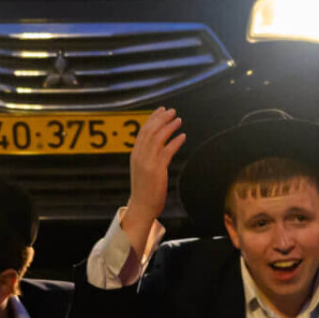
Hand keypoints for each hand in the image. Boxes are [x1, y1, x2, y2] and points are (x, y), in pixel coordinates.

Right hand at [123, 107, 183, 256]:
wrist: (142, 207)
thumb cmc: (145, 189)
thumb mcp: (144, 169)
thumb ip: (148, 156)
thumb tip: (159, 145)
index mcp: (135, 154)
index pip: (143, 131)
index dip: (153, 119)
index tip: (162, 110)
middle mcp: (139, 156)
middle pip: (150, 131)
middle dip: (161, 119)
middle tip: (172, 111)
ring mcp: (147, 163)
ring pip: (158, 138)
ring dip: (169, 127)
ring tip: (179, 120)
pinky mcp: (156, 170)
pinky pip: (167, 151)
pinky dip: (175, 142)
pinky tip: (183, 136)